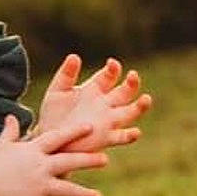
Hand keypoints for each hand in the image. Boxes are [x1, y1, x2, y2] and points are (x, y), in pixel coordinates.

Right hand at [0, 113, 107, 195]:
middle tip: (105, 160)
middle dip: (88, 161)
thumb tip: (12, 117)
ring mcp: (38, 187)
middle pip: (69, 162)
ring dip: (84, 195)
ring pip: (67, 191)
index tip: (91, 127)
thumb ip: (10, 131)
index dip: (75, 131)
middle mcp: (40, 167)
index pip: (58, 138)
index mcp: (33, 151)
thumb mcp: (2, 145)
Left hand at [35, 53, 152, 152]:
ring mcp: (108, 121)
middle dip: (132, 83)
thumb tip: (74, 56)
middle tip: (133, 75)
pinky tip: (135, 132)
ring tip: (146, 99)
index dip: (113, 69)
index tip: (112, 64)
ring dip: (140, 106)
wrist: (50, 139)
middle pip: (125, 91)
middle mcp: (106, 104)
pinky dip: (130, 135)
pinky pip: (122, 137)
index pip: (110, 75)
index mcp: (95, 89)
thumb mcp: (57, 91)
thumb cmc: (53, 114)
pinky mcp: (106, 138)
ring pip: (130, 112)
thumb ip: (66, 75)